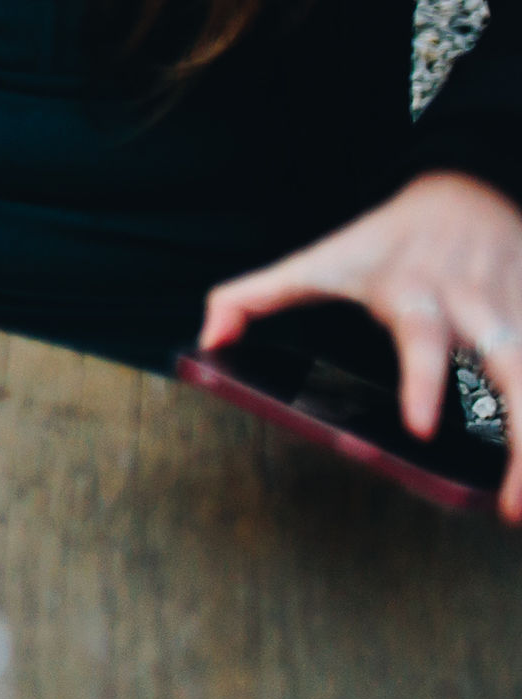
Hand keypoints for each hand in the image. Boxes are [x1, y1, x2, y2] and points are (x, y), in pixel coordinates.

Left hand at [202, 170, 521, 520]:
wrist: (467, 188)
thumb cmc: (386, 240)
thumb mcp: (320, 259)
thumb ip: (257, 296)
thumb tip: (207, 338)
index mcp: (417, 296)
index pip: (422, 339)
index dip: (422, 380)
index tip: (421, 429)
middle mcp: (478, 308)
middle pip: (515, 370)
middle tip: (510, 506)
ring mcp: (521, 315)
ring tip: (521, 510)